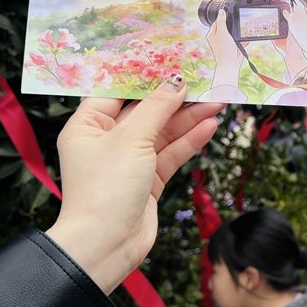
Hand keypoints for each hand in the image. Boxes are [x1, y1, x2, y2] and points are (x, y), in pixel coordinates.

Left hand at [45, 76, 223, 293]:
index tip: (172, 61)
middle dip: (176, 98)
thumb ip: (157, 107)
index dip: (145, 76)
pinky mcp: (149, 180)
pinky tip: (209, 125)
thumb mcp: (132, 138)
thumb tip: (177, 80)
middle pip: (146, 111)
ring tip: (217, 102)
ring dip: (189, 117)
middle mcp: (107, 141)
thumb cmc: (107, 187)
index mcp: (88, 126)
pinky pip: (172, 153)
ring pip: (164, 132)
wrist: (107, 245)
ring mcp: (130, 161)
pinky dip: (190, 140)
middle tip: (204, 81)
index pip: (118, 91)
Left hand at [206, 9, 245, 86]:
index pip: (217, 21)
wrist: (230, 64)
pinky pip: (239, 40)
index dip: (223, 17)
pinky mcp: (233, 46)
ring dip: (239, 33)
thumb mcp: (222, 33)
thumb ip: (221, 21)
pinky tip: (245, 41)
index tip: (230, 13)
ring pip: (234, 33)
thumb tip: (221, 11)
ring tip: (241, 34)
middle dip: (233, 25)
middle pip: (226, 26)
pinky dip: (243, 40)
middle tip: (238, 23)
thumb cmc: (224, 49)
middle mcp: (218, 37)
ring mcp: (226, 42)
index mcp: (212, 34)